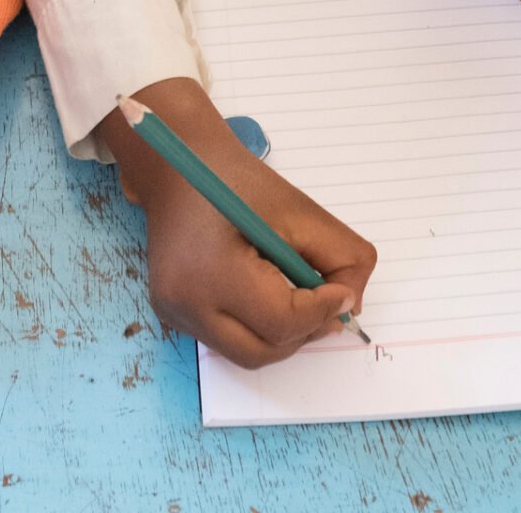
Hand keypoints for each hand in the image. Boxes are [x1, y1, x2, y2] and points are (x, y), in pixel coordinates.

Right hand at [99, 79, 377, 368]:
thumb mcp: (300, 210)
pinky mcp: (172, 313)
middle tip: (325, 304)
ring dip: (280, 334)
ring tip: (295, 298)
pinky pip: (226, 340)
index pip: (281, 321)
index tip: (340, 291)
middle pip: (262, 351)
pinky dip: (255, 328)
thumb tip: (349, 307)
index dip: (321, 311)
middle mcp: (183, 303)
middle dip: (302, 332)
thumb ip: (342, 257)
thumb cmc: (234, 180)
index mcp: (210, 272)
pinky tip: (263, 293)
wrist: (175, 168)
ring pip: (245, 353)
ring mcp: (173, 313)